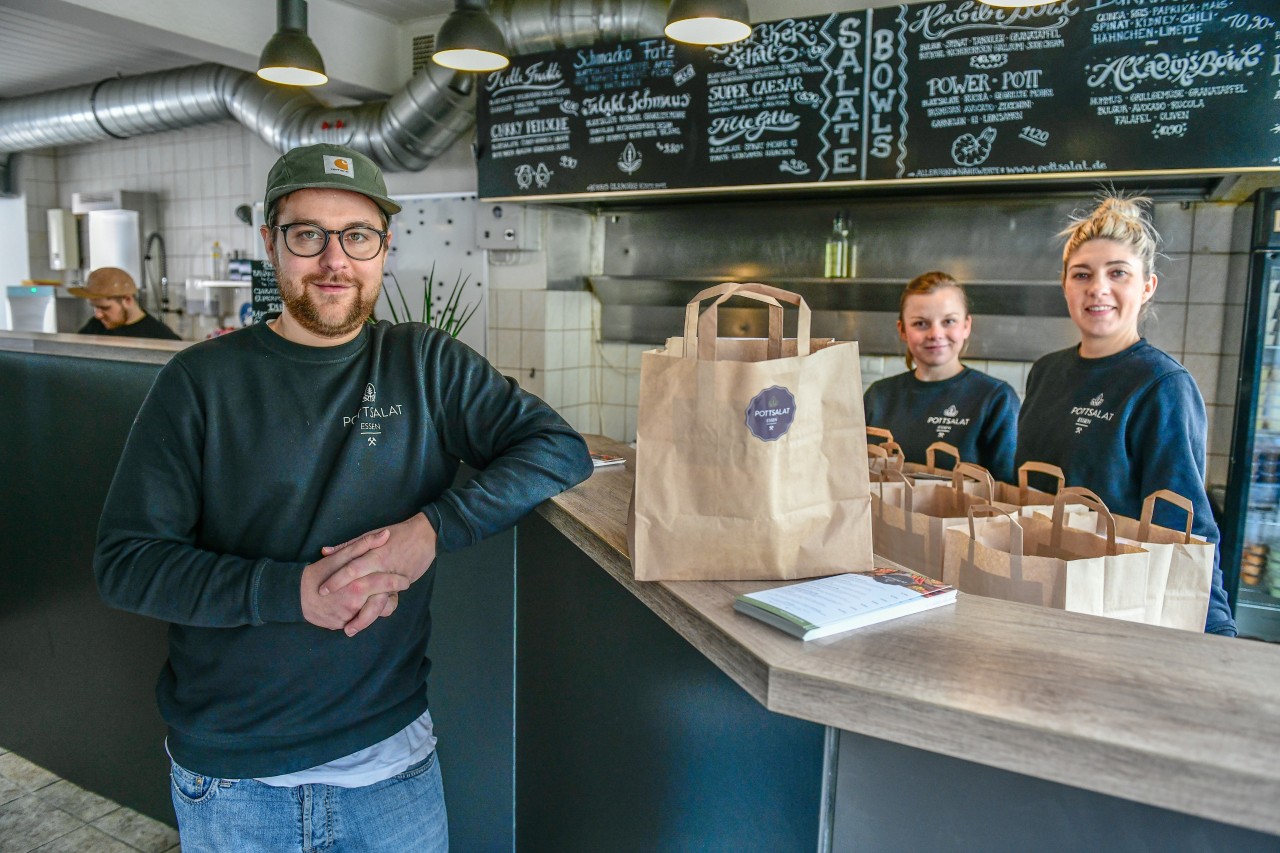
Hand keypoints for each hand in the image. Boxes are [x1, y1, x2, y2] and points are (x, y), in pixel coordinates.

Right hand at [301, 528, 409, 634]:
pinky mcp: (342, 626)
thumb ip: (364, 545)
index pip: (385, 584)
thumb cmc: (319, 572)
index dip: (398, 581)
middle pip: (383, 605)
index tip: (405, 579)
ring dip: (377, 608)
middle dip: (391, 598)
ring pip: (372, 616)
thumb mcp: (341, 556)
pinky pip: (358, 621)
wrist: (295, 595)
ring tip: (379, 598)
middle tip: (396, 591)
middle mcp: (354, 605)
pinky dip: (362, 614)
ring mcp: (348, 618)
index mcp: (356, 586)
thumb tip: (385, 534)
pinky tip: (361, 605)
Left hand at [317, 513, 438, 633]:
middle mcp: (383, 568)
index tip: (322, 591)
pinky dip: (379, 613)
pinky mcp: (403, 585)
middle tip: (335, 621)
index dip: (336, 580)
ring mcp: (394, 579)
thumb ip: (348, 545)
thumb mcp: (371, 534)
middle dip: (349, 607)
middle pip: (363, 589)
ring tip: (350, 629)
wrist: (426, 535)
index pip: (351, 569)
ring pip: (378, 603)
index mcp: (374, 554)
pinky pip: (390, 603)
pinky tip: (369, 621)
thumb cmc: (398, 533)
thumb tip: (325, 552)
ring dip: (364, 618)